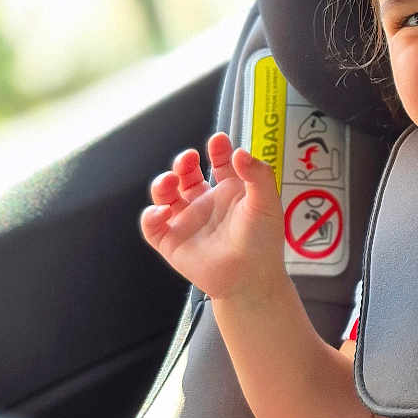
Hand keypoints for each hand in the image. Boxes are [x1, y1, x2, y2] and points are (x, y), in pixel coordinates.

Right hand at [140, 133, 285, 301]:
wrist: (251, 277)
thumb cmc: (262, 240)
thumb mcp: (267, 202)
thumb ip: (258, 175)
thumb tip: (240, 151)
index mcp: (230, 191)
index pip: (220, 163)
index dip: (218, 149)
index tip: (218, 140)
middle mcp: (206, 203)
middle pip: (186, 175)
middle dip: (183, 162)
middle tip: (188, 157)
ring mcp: (188, 221)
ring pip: (165, 195)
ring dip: (162, 183)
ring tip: (171, 181)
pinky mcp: (172, 241)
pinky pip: (152, 226)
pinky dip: (151, 216)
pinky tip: (163, 211)